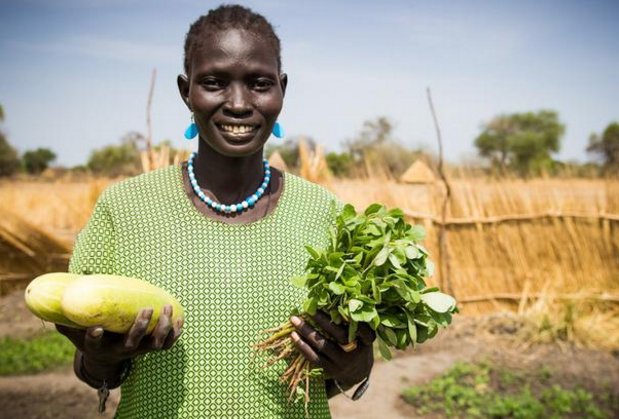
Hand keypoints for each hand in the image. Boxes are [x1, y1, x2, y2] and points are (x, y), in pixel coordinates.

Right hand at [56, 304, 182, 367]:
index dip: (95, 337)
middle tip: (146, 309)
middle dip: (140, 327)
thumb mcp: (75, 330)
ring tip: (166, 308)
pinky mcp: (151, 348)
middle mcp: (121, 350)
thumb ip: (67, 317)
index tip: (96, 328)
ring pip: (154, 345)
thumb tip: (53, 300)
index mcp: (100, 346)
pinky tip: (179, 319)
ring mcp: (138, 351)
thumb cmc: (91, 337)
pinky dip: (175, 333)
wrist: (107, 358)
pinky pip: (167, 344)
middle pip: (132, 343)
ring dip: (162, 328)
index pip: (95, 343)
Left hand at [290, 311, 374, 386]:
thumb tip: (336, 296)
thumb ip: (355, 319)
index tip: (341, 305)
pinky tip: (293, 336)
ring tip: (295, 320)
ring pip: (323, 345)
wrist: (357, 372)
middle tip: (308, 309)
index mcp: (367, 341)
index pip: (363, 328)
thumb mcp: (363, 334)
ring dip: (307, 331)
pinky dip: (302, 346)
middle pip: (339, 335)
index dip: (353, 318)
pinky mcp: (331, 370)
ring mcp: (343, 363)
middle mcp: (356, 352)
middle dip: (322, 320)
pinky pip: (314, 358)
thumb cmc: (357, 344)